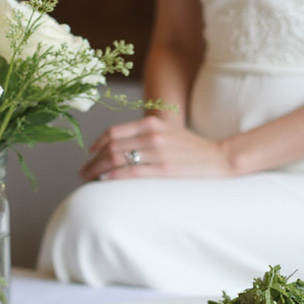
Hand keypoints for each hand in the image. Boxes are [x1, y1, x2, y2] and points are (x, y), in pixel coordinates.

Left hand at [79, 115, 235, 181]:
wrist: (219, 158)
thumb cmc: (191, 148)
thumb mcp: (168, 132)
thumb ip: (146, 133)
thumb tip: (119, 146)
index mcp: (151, 123)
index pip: (114, 132)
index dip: (97, 144)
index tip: (89, 154)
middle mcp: (152, 134)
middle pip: (112, 146)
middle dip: (93, 160)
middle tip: (83, 172)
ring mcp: (158, 152)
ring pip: (118, 159)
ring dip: (99, 169)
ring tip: (89, 179)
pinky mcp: (164, 169)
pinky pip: (131, 171)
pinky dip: (114, 176)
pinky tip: (104, 180)